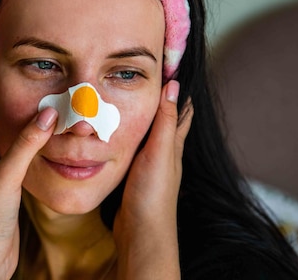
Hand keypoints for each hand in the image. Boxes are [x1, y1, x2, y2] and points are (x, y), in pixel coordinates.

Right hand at [113, 80, 193, 278]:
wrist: (142, 231)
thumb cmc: (153, 193)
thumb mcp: (159, 152)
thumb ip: (165, 121)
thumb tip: (174, 85)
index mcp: (172, 143)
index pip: (180, 109)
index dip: (178, 88)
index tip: (170, 65)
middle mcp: (165, 151)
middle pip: (165, 119)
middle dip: (160, 98)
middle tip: (145, 76)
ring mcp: (150, 163)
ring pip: (148, 133)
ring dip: (142, 116)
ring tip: (127, 98)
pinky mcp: (136, 174)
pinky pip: (133, 147)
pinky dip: (128, 134)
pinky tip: (117, 133)